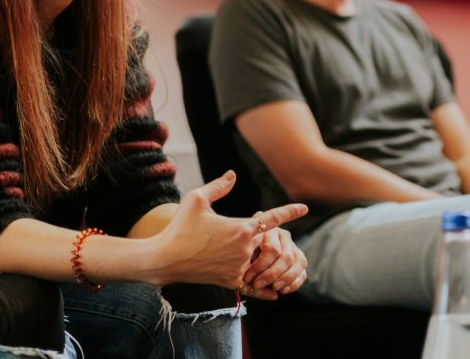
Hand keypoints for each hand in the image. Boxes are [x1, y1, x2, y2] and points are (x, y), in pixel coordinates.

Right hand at [152, 171, 307, 290]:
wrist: (164, 259)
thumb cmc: (179, 226)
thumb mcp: (196, 199)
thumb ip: (218, 186)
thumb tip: (233, 174)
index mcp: (241, 227)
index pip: (272, 218)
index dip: (290, 212)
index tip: (305, 208)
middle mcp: (244, 248)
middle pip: (264, 240)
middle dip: (259, 235)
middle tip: (237, 232)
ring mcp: (239, 267)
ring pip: (259, 261)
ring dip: (260, 257)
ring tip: (245, 253)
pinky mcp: (231, 282)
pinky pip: (254, 286)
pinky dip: (265, 289)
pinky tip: (276, 294)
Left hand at [240, 215, 307, 299]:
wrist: (243, 252)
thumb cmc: (239, 253)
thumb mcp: (238, 254)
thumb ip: (244, 263)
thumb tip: (254, 278)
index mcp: (269, 230)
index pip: (272, 249)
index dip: (261, 266)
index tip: (247, 278)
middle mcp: (283, 236)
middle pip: (286, 257)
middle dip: (272, 274)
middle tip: (258, 284)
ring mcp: (293, 246)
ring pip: (298, 262)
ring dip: (286, 278)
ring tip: (273, 287)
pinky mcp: (299, 259)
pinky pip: (303, 271)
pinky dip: (294, 283)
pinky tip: (283, 290)